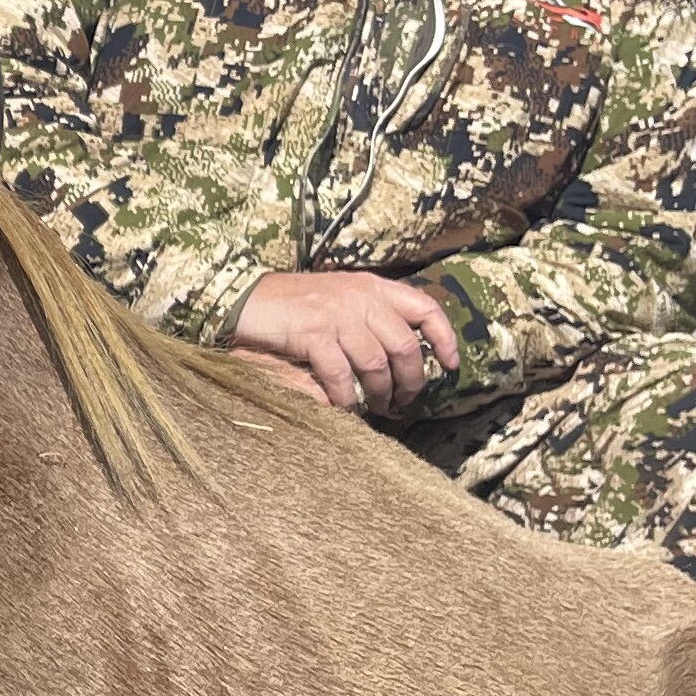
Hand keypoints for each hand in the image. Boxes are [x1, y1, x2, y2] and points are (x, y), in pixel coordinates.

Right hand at [226, 269, 461, 415]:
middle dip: (411, 379)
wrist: (245, 298)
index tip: (451, 365)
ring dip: (380, 392)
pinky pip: (341, 375)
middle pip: (405, 344)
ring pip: (376, 363)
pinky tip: (343, 408)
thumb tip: (400, 352)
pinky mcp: (313, 334)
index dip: (443, 337)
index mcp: (371, 286)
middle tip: (405, 400)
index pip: (424, 307)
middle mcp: (359, 297)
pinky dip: (345, 397)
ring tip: (377, 408)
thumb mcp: (337, 297)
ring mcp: (336, 315)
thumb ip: (368, 315)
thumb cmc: (291, 304)